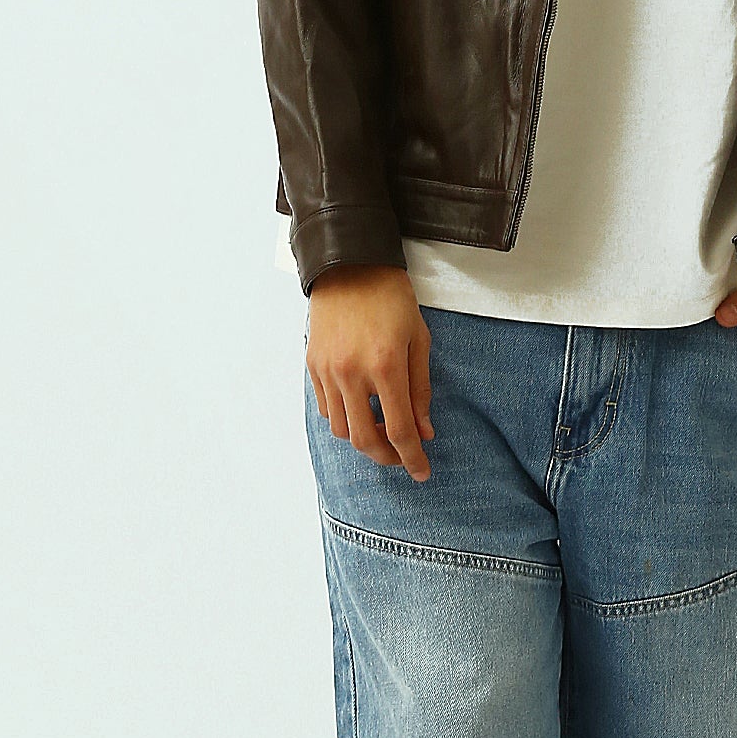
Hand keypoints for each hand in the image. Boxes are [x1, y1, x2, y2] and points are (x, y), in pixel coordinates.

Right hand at [307, 265, 434, 478]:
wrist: (349, 265)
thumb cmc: (391, 297)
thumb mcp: (418, 340)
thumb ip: (420, 389)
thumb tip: (424, 431)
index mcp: (385, 366)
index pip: (400, 430)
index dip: (413, 458)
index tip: (422, 472)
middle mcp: (351, 373)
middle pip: (365, 440)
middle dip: (386, 457)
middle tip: (402, 456)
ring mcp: (327, 371)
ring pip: (342, 429)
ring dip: (364, 439)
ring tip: (383, 429)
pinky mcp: (312, 365)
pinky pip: (327, 408)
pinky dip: (344, 418)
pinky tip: (361, 408)